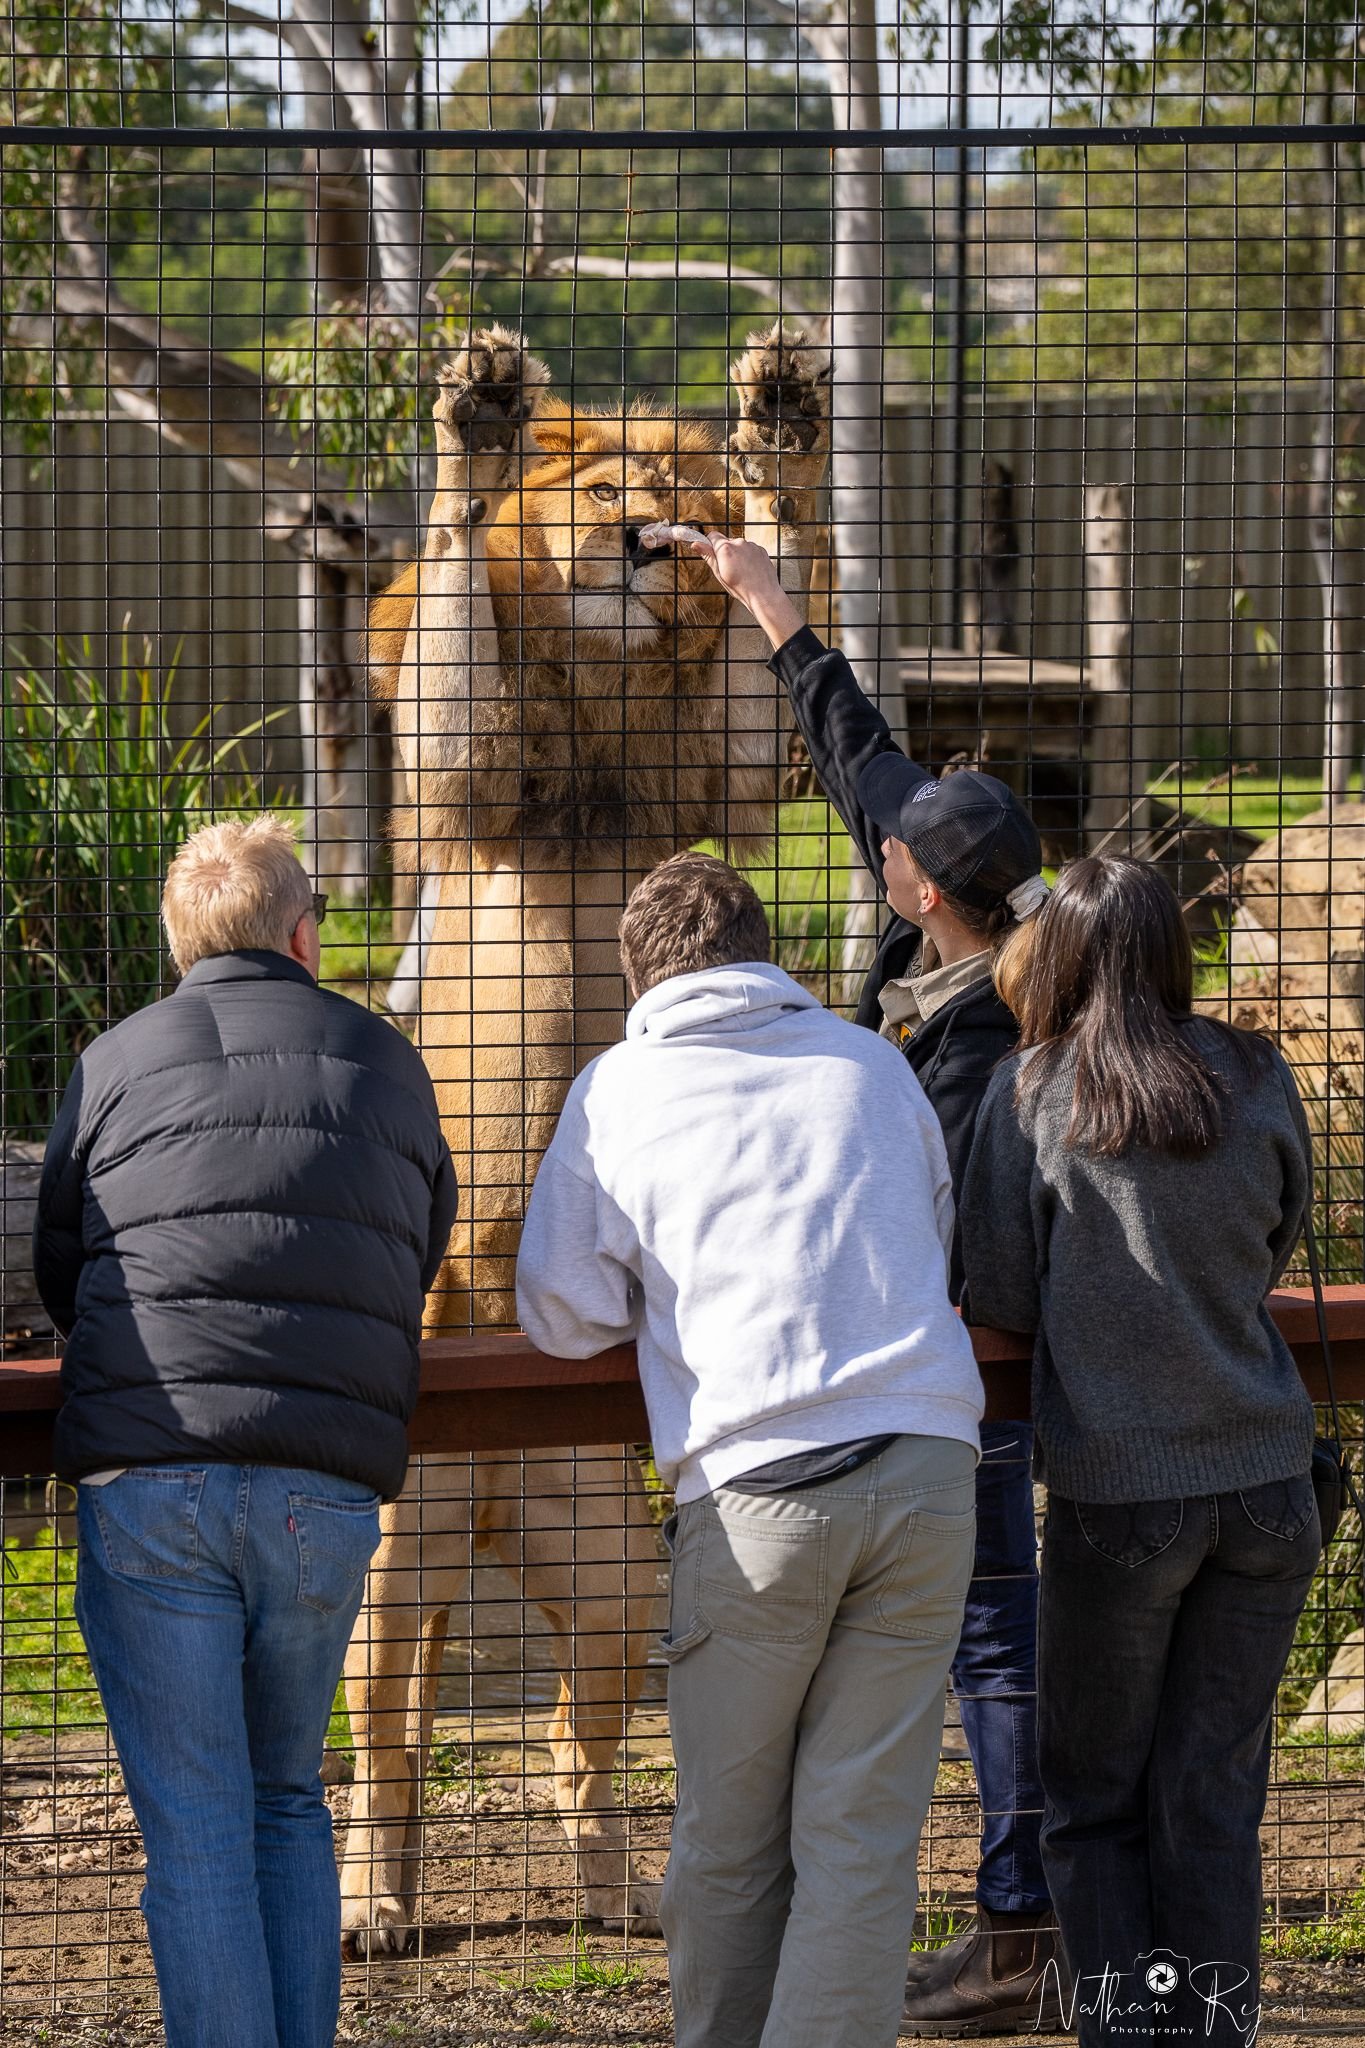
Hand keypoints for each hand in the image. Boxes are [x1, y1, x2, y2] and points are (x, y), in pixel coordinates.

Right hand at [688, 534, 804, 650]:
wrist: (764, 595)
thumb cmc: (741, 588)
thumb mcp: (719, 574)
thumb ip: (708, 556)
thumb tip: (695, 544)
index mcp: (725, 548)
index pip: (713, 536)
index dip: (710, 545)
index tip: (712, 554)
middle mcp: (739, 542)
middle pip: (726, 541)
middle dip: (725, 552)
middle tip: (728, 569)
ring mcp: (752, 545)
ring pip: (739, 546)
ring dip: (737, 555)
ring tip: (741, 572)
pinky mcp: (761, 549)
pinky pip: (750, 549)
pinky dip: (748, 557)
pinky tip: (750, 570)